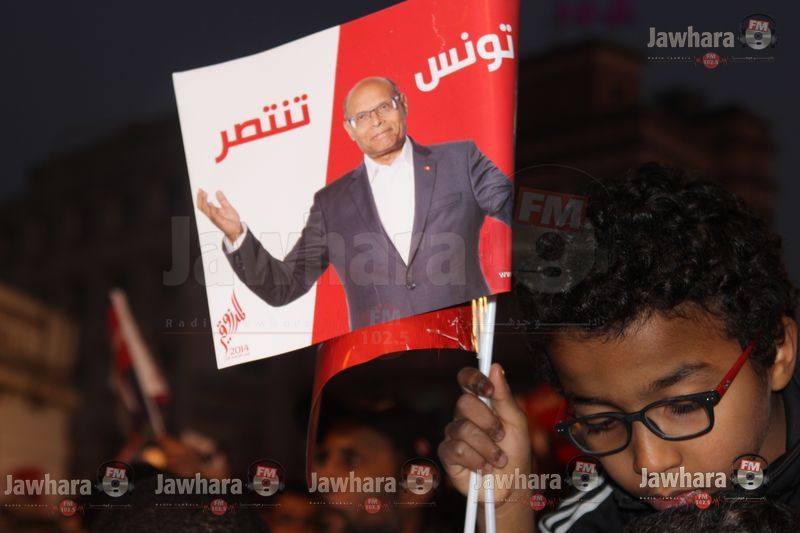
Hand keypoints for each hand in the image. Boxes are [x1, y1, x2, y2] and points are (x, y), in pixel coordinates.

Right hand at [196, 189, 242, 241]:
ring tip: (204, 194)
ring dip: (204, 201)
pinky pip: (213, 215)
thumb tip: (218, 192)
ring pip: (205, 210)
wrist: (237, 229)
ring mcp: (214, 218)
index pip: (203, 204)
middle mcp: (212, 215)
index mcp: (213, 212)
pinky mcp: (219, 221)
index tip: (201, 190)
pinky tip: (211, 203)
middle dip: (200, 198)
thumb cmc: (231, 221)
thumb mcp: (227, 207)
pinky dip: (211, 208)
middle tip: (200, 190)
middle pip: (201, 206)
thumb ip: (222, 200)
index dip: (200, 197)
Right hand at [438, 364, 531, 508]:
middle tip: (501, 436)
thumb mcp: (517, 422)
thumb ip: (504, 396)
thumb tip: (496, 367)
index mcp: (480, 402)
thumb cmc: (515, 451)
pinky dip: (477, 461)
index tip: (488, 389)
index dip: (473, 378)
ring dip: (488, 448)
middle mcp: (463, 415)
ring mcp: (453, 434)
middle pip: (464, 403)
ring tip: (498, 459)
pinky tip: (484, 467)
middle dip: (488, 422)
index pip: (466, 378)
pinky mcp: (447, 454)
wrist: (511, 486)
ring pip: (463, 429)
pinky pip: (458, 450)